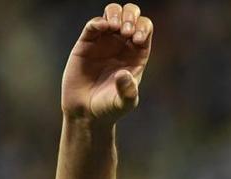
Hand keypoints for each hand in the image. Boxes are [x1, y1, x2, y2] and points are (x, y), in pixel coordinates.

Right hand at [61, 3, 152, 123]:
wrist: (86, 113)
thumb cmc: (109, 108)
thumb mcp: (124, 103)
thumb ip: (128, 91)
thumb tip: (123, 74)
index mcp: (137, 55)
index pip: (145, 30)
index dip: (143, 28)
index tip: (136, 40)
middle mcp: (121, 45)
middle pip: (131, 15)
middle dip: (131, 16)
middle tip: (126, 32)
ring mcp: (103, 42)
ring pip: (112, 13)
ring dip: (116, 14)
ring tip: (115, 27)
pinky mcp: (86, 44)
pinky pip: (93, 24)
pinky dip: (98, 21)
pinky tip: (102, 27)